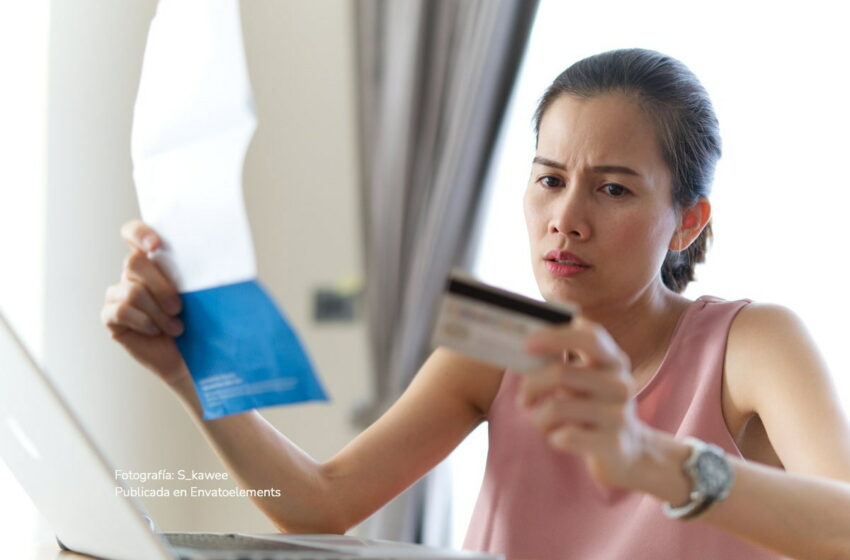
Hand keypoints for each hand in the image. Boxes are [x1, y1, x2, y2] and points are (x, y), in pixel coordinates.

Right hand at [100, 220, 188, 386]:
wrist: (193, 357)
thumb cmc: (200, 321)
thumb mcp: (202, 293)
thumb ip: (195, 273)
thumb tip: (211, 259)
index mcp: (154, 259)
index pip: (134, 233)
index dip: (139, 233)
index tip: (156, 245)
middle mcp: (133, 273)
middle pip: (133, 262)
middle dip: (160, 286)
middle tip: (179, 307)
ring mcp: (118, 294)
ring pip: (132, 291)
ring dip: (158, 312)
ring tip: (176, 327)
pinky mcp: (111, 316)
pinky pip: (120, 311)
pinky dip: (144, 322)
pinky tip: (157, 331)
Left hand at [518, 317, 649, 488]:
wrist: (627, 450)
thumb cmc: (593, 406)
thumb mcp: (585, 378)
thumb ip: (562, 360)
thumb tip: (528, 342)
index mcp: (613, 360)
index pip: (589, 337)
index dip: (556, 337)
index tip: (527, 345)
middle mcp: (621, 384)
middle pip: (561, 374)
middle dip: (531, 385)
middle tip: (524, 398)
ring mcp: (620, 415)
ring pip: (556, 408)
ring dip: (538, 417)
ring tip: (542, 422)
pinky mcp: (614, 443)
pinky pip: (565, 437)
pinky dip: (552, 437)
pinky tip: (559, 437)